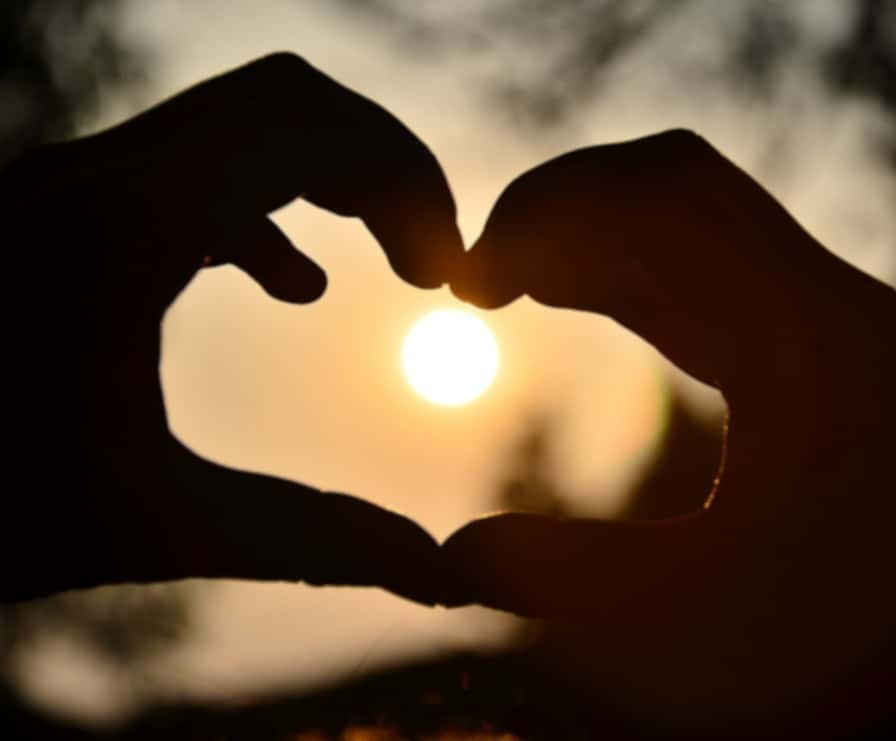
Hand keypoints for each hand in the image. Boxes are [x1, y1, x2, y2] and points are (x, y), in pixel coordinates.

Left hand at [2, 53, 462, 604]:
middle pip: (289, 100)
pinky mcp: (64, 212)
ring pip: (243, 121)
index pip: (310, 125)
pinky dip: (271, 208)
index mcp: (124, 226)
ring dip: (335, 179)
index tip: (451, 274)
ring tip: (395, 260)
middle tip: (435, 260)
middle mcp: (94, 175)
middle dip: (385, 169)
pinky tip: (295, 286)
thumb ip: (313, 542)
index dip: (407, 183)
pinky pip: (195, 168)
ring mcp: (72, 184)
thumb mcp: (156, 527)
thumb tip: (443, 576)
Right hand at [446, 131, 895, 729]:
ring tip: (500, 282)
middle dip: (560, 209)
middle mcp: (825, 303)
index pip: (662, 198)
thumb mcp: (709, 621)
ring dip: (586, 234)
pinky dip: (620, 266)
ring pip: (684, 220)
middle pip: (674, 186)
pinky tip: (559, 291)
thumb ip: (572, 580)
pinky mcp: (804, 345)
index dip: (547, 211)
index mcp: (810, 338)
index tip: (468, 276)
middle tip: (476, 274)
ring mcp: (820, 319)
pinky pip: (699, 266)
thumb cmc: (856, 641)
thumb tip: (450, 562)